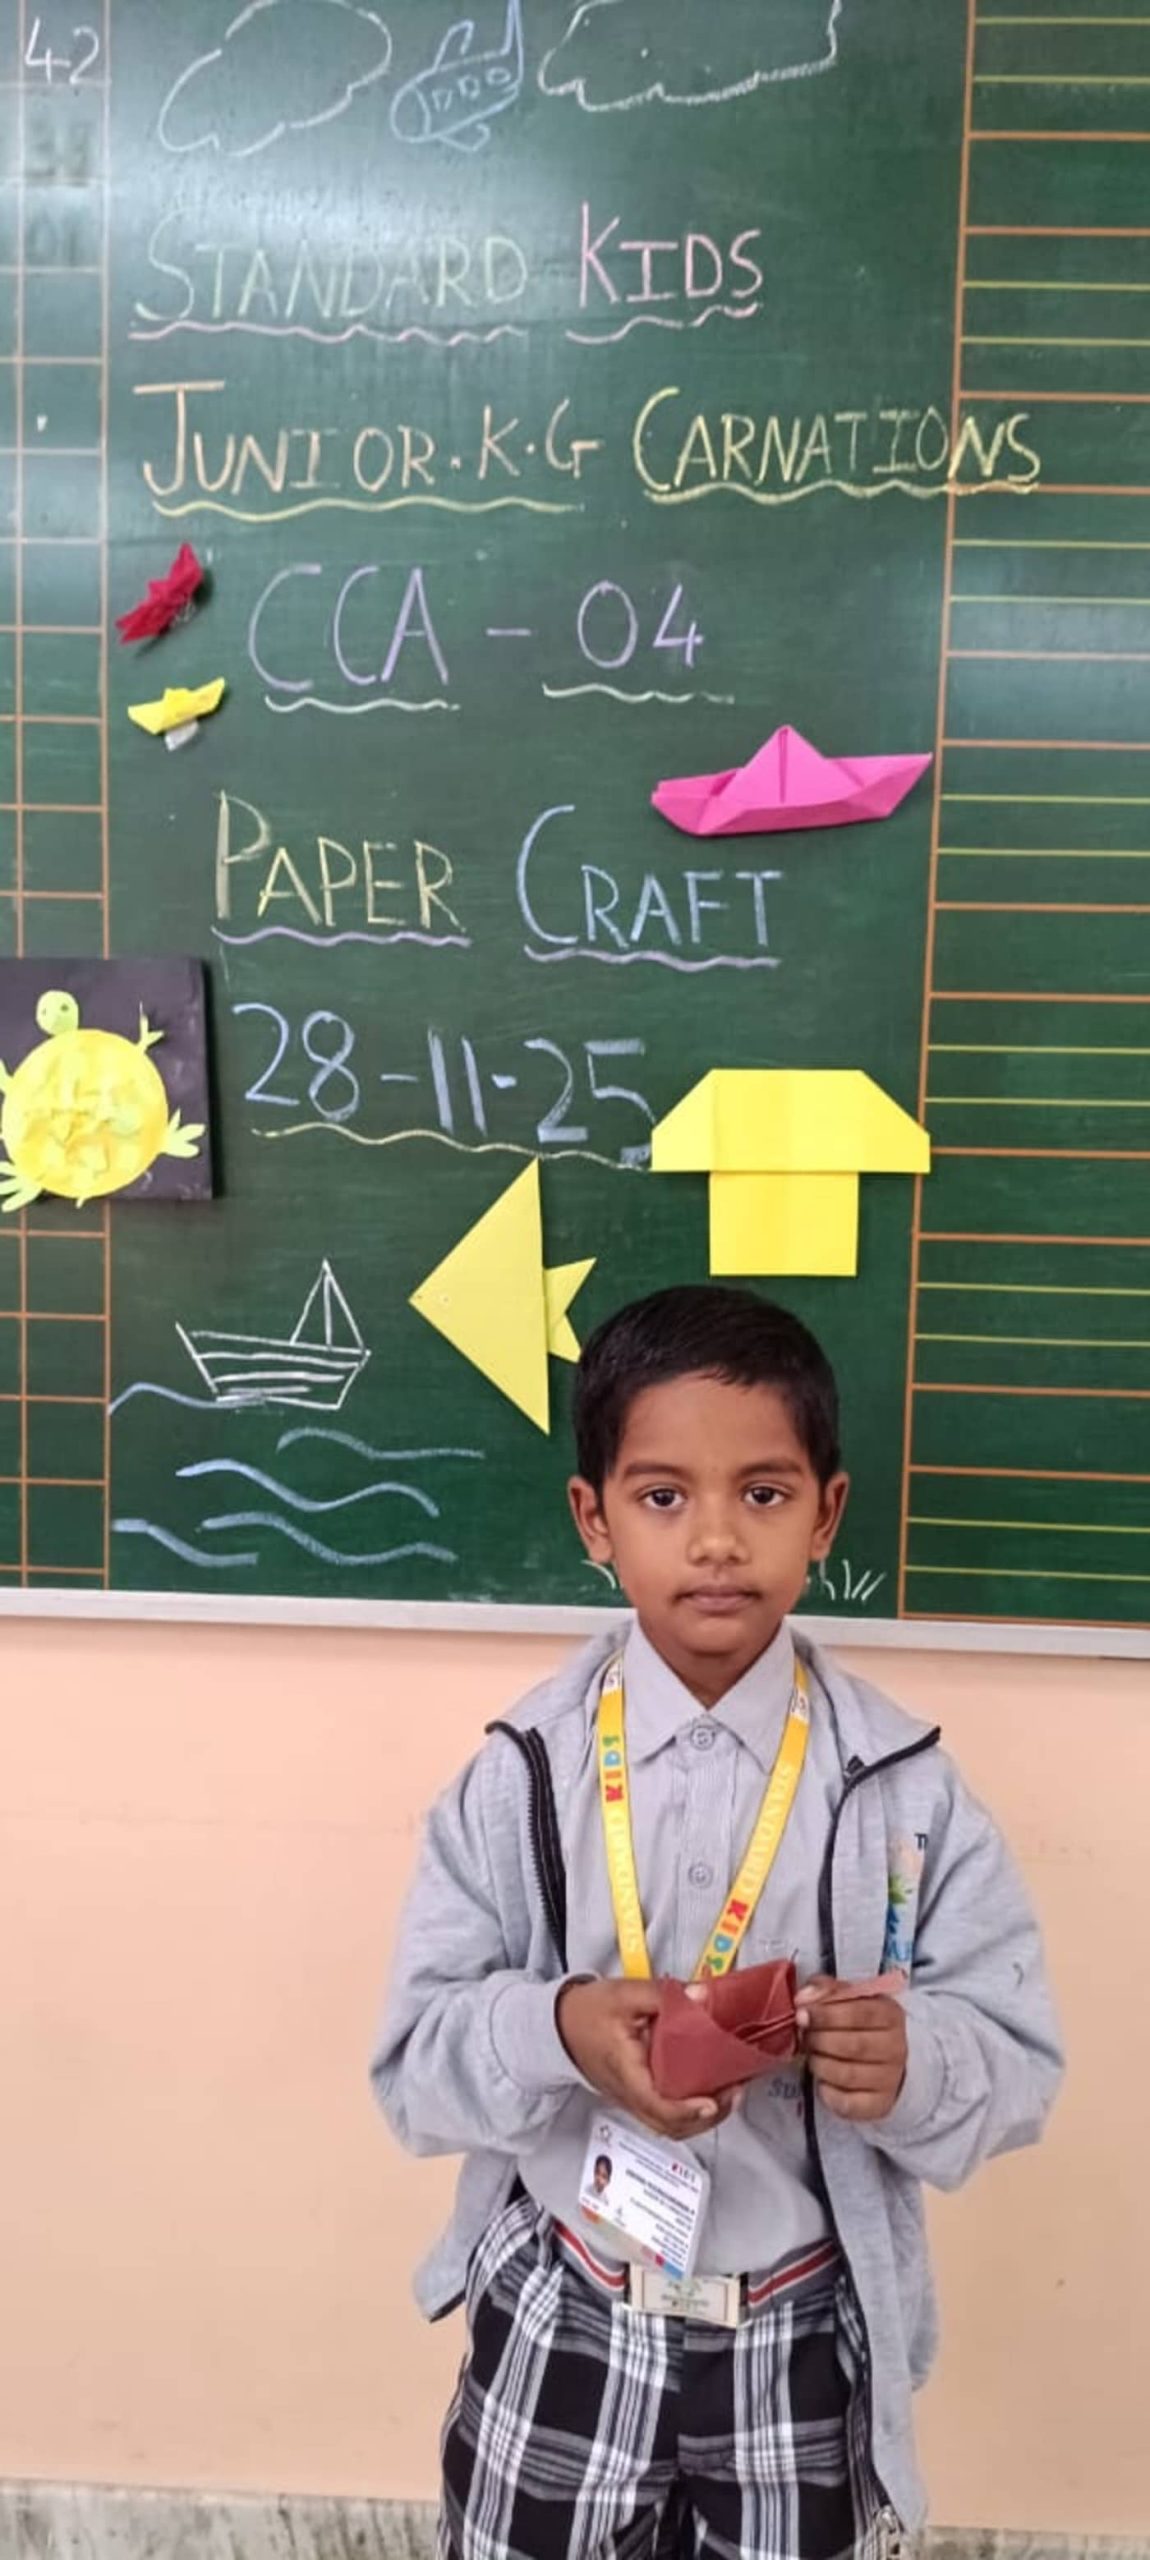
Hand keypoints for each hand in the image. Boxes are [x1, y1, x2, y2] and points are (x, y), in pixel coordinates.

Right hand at [556, 1978, 732, 2140]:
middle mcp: (628, 2094)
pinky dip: (690, 2110)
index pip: (656, 2104)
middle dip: (708, 2117)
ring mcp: (631, 2100)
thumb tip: (705, 1995)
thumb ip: (667, 1995)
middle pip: (669, 2125)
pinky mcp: (635, 2096)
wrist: (558, 2023)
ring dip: (701, 2117)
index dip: (686, 2110)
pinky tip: (707, 2089)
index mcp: (625, 2071)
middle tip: (733, 2092)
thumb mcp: (626, 1993)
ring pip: (669, 2126)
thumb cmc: (587, 2010)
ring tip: (727, 2093)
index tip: (712, 2101)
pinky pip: (664, 2114)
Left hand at [796, 1976, 907, 2121]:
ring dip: (820, 2064)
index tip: (802, 2014)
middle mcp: (896, 2048)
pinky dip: (827, 2092)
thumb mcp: (847, 1998)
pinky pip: (847, 2103)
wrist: (884, 2063)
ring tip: (813, 2055)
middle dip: (819, 2040)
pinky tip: (822, 2081)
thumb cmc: (859, 2024)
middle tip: (805, 2037)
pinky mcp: (878, 2105)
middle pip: (853, 2045)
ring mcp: (890, 2079)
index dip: (827, 2014)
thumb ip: (825, 1990)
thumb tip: (803, 1998)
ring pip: (847, 2074)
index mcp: (891, 2015)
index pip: (860, 2013)